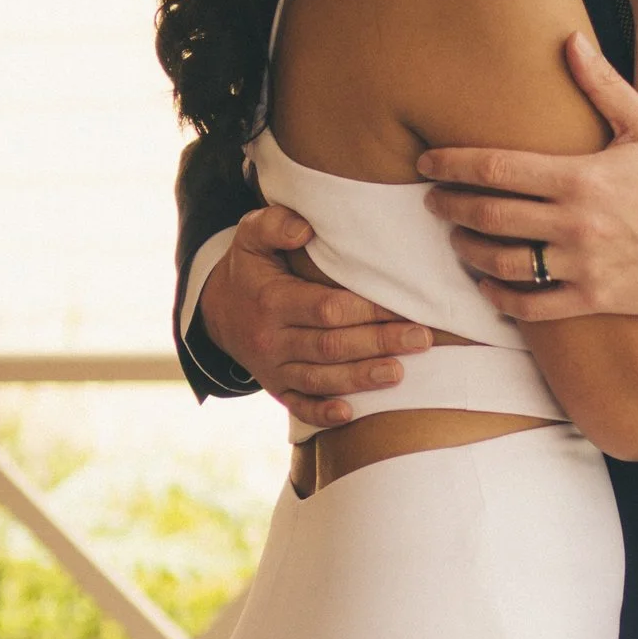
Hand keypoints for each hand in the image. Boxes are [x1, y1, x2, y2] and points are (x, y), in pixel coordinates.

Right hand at [198, 203, 431, 423]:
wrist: (216, 309)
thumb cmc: (249, 268)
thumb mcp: (250, 236)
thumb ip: (274, 224)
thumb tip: (305, 229)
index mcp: (272, 301)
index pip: (326, 309)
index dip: (367, 310)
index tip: (404, 305)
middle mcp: (271, 339)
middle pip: (331, 346)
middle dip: (379, 344)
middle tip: (421, 339)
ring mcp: (272, 368)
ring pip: (320, 379)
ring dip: (362, 379)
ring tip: (400, 373)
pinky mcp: (275, 387)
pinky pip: (297, 405)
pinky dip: (322, 413)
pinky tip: (351, 414)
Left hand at [417, 33, 637, 321]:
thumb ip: (602, 84)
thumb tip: (568, 40)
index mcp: (581, 176)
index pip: (498, 168)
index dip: (453, 165)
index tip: (427, 163)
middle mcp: (576, 223)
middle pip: (490, 216)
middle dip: (450, 207)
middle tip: (431, 201)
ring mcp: (583, 265)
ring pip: (503, 264)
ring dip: (469, 252)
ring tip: (456, 240)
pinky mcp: (593, 299)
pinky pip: (533, 306)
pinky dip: (502, 298)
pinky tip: (488, 286)